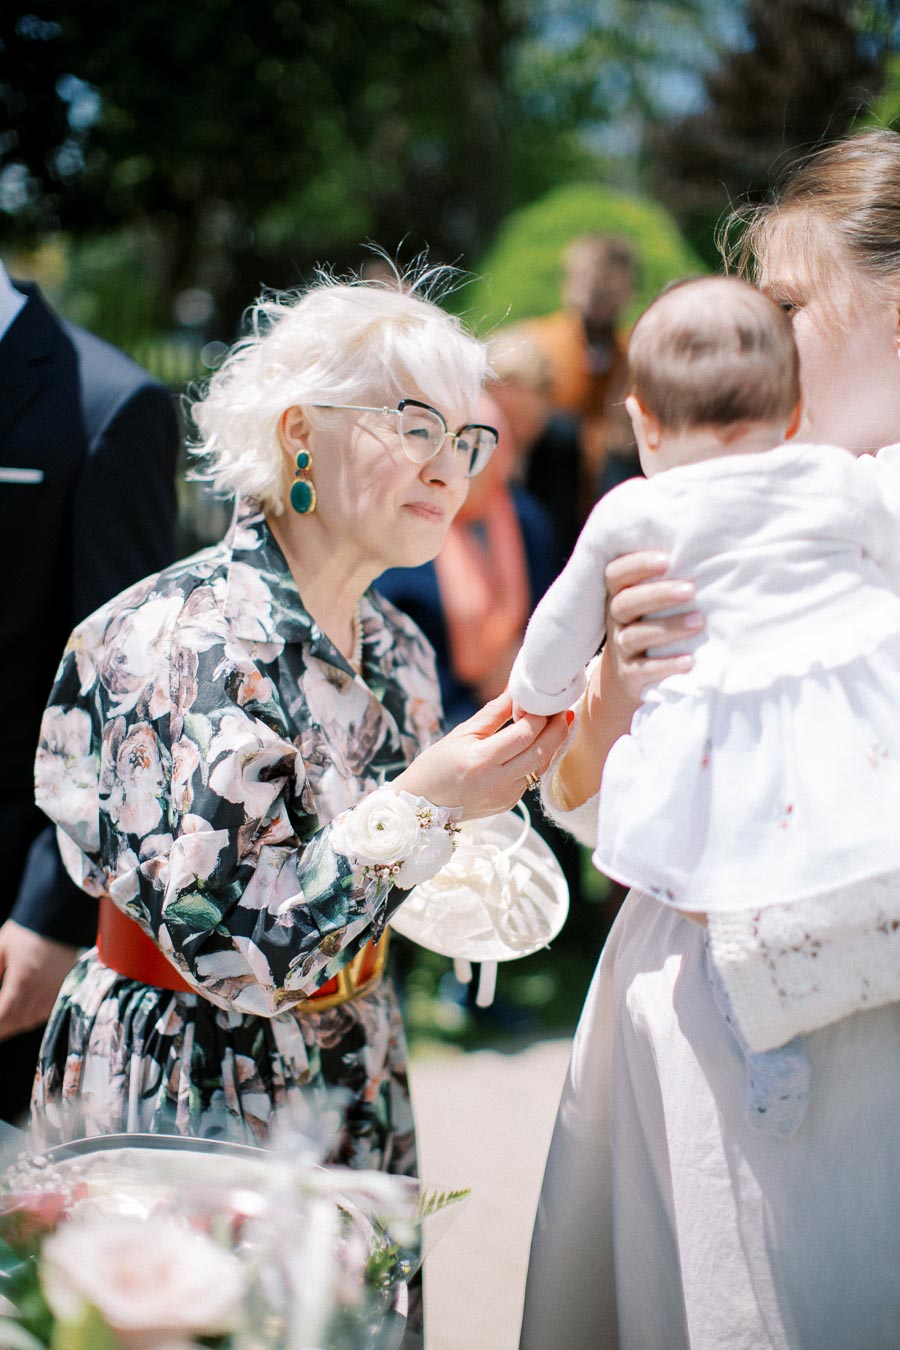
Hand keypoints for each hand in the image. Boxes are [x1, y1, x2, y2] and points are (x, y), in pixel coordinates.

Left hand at [0, 921, 80, 1039]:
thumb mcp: (1, 949)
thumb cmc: (26, 930)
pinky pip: (47, 1010)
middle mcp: (40, 988)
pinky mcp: (64, 985)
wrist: (58, 915)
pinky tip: (25, 1017)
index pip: (4, 1013)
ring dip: (17, 1026)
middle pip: (18, 1020)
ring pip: (33, 1019)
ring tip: (6, 1028)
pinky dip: (34, 1018)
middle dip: (4, 1030)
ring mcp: (55, 988)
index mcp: (22, 979)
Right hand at [392, 691, 568, 819]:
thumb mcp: (462, 733)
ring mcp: (506, 796)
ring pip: (541, 766)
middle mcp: (498, 782)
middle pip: (542, 751)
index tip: (547, 699)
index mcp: (482, 761)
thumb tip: (516, 689)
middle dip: (557, 728)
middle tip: (562, 708)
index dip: (541, 715)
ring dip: (551, 743)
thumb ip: (494, 712)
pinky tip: (535, 744)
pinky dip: (537, 758)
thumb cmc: (437, 765)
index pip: (525, 734)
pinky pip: (531, 778)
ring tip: (554, 722)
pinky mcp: (510, 804)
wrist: (422, 805)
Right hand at [604, 550, 703, 701]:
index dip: (637, 565)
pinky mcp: (629, 675)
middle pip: (626, 603)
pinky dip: (666, 665)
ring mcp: (621, 649)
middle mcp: (616, 620)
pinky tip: (689, 660)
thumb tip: (709, 551)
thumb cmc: (653, 624)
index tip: (667, 559)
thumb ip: (667, 579)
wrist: (631, 676)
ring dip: (668, 627)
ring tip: (698, 622)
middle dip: (658, 595)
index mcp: (620, 595)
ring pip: (635, 636)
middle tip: (690, 590)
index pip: (616, 574)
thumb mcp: (652, 602)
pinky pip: (643, 670)